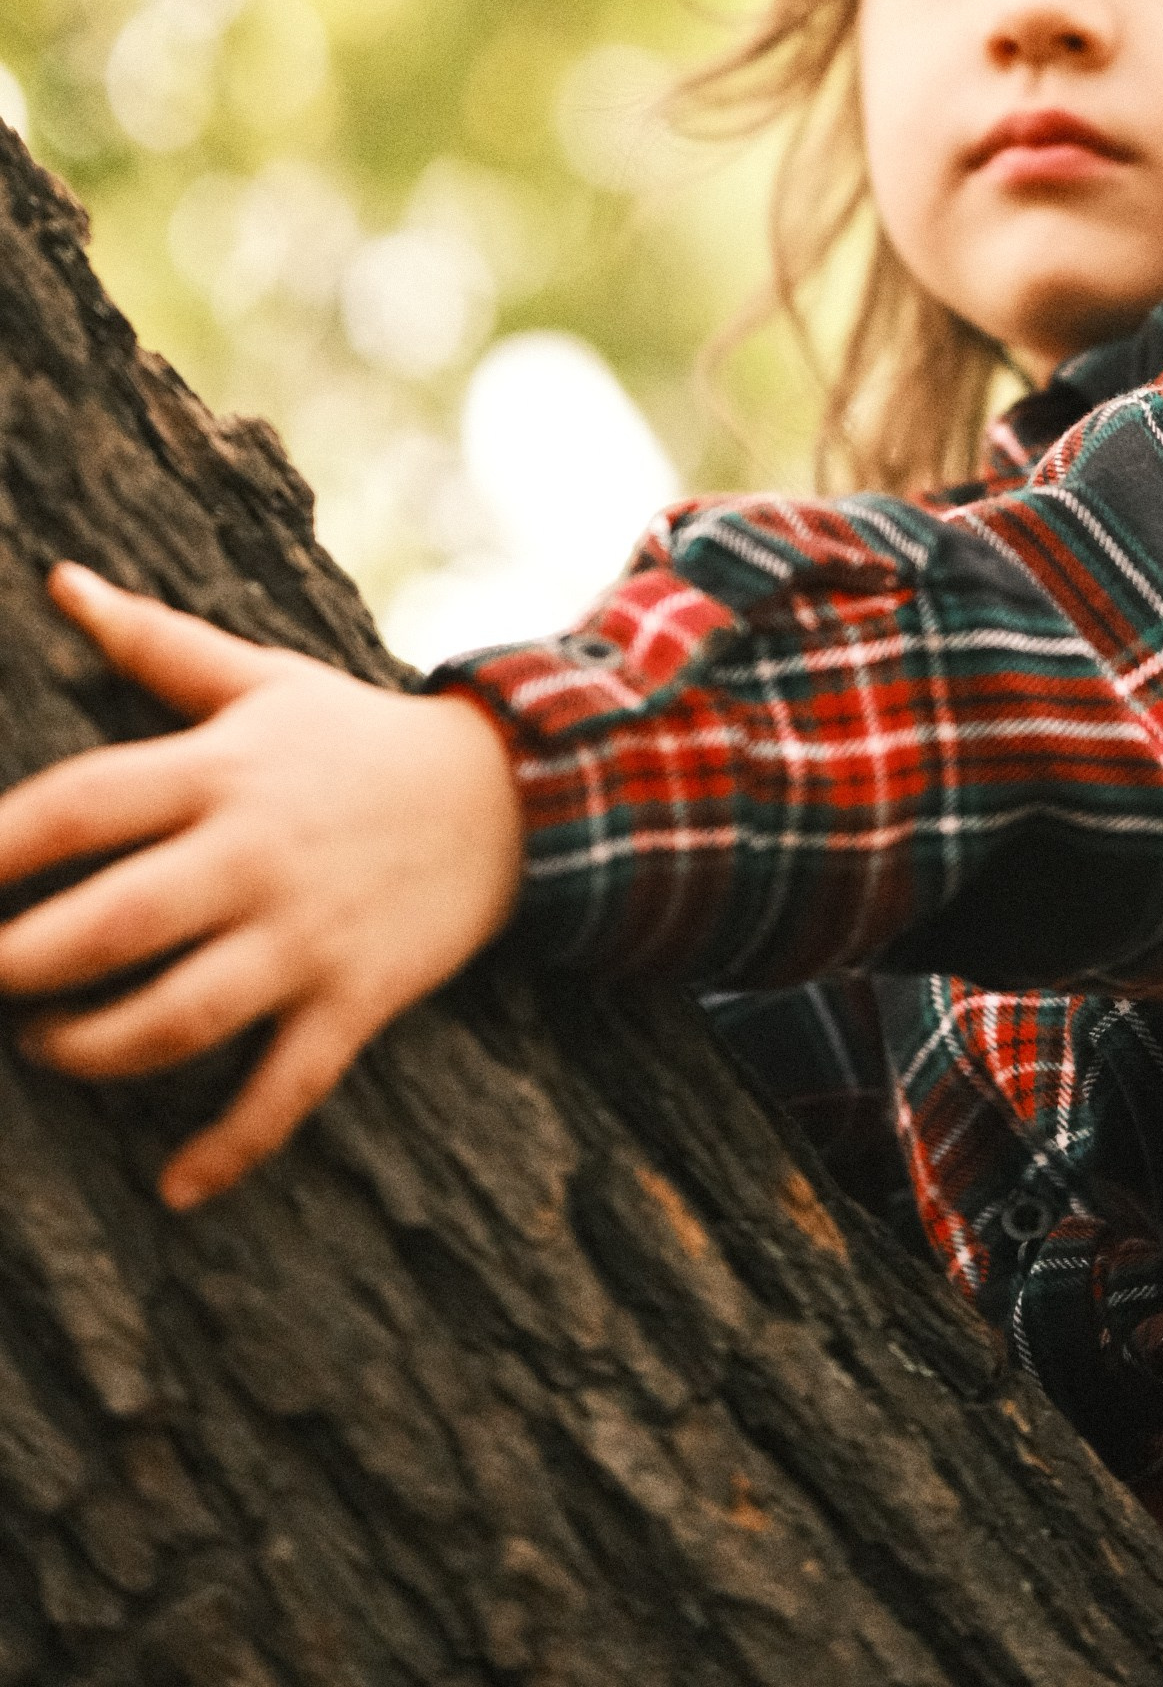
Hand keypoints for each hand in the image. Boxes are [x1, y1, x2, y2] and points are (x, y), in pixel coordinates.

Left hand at [0, 565, 523, 1209]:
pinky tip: (172, 1186)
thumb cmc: (356, 737)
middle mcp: (255, 854)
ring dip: (94, 1049)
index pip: (82, 805)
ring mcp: (306, 935)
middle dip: (24, 962)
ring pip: (180, 1016)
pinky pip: (284, 1089)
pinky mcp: (354, 999)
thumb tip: (58, 582)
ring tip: (44, 1049)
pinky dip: (229, 1145)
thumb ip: (154, 642)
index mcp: (223, 769)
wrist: (508, 795)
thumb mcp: (263, 678)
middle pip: (116, 921)